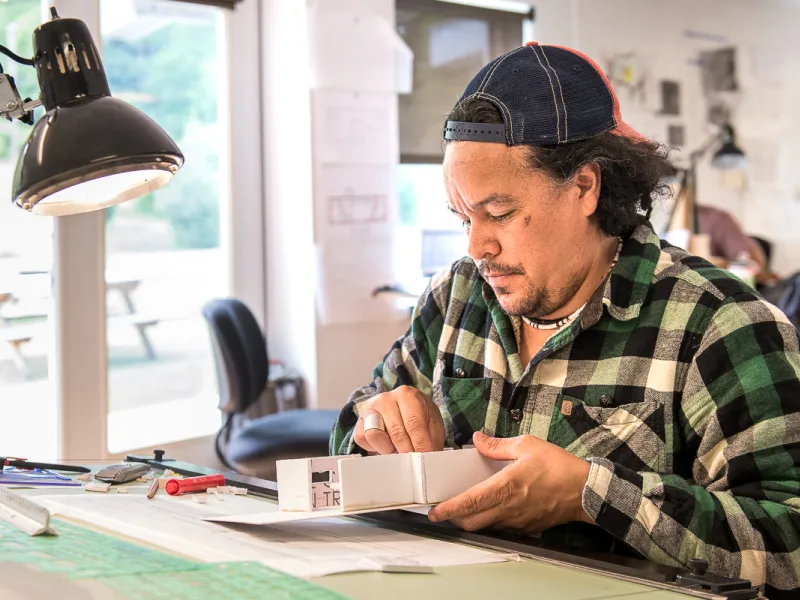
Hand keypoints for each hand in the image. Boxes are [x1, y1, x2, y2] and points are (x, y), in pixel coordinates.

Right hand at [353, 386, 444, 453]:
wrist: (400, 410)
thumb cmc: (418, 417)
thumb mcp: (431, 423)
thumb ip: (431, 438)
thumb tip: (429, 456)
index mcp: (406, 395)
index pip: (414, 423)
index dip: (420, 444)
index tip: (425, 458)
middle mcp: (386, 399)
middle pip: (396, 432)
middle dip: (406, 451)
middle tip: (414, 462)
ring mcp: (370, 410)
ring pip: (375, 435)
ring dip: (389, 449)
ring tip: (398, 451)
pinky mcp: (359, 423)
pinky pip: (363, 439)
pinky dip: (374, 448)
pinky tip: (385, 446)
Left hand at [428, 432, 592, 532]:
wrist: (586, 491)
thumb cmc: (559, 466)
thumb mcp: (528, 445)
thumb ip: (497, 445)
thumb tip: (477, 439)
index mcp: (506, 487)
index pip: (470, 502)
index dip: (449, 509)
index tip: (434, 511)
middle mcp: (509, 508)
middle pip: (472, 521)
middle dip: (454, 517)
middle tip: (444, 508)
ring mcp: (518, 521)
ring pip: (486, 526)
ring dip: (472, 518)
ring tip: (466, 505)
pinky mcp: (526, 527)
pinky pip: (502, 526)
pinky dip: (491, 519)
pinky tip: (492, 505)